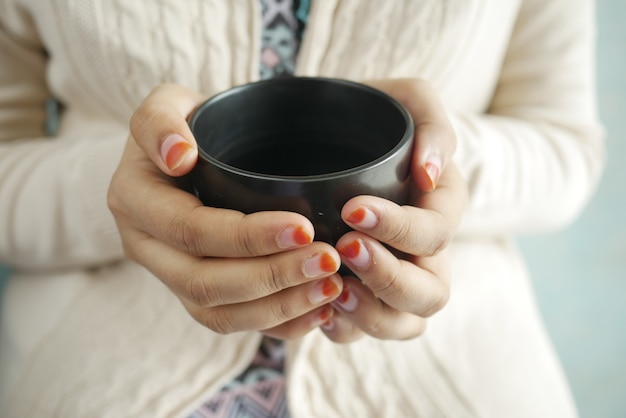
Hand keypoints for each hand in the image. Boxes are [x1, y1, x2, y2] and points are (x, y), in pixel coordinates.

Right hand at [107, 84, 343, 338]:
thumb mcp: (166, 104)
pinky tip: (320, 313)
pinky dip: (278, 324)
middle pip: (205, 281)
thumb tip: (178, 156)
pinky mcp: (198, 295)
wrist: (189, 155)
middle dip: (271, 277)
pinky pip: (233, 323)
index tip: (304, 226)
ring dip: (279, 306)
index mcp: (135, 201)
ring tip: (332, 288)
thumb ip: (159, 119)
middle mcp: (146, 247)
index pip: (191, 230)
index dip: (246, 236)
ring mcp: (171, 276)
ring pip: (219, 313)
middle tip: (328, 260)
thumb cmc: (189, 125)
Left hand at [320, 79, 467, 342]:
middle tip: (344, 247)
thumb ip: (432, 125)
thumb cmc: (369, 116)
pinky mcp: (362, 296)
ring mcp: (394, 279)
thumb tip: (431, 176)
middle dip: (388, 277)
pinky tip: (317, 308)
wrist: (327, 134)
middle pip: (430, 292)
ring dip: (370, 314)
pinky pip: (363, 331)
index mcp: (440, 209)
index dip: (401, 229)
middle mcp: (424, 253)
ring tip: (331, 289)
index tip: (353, 209)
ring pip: (403, 324)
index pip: (436, 234)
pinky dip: (345, 328)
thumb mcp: (407, 100)